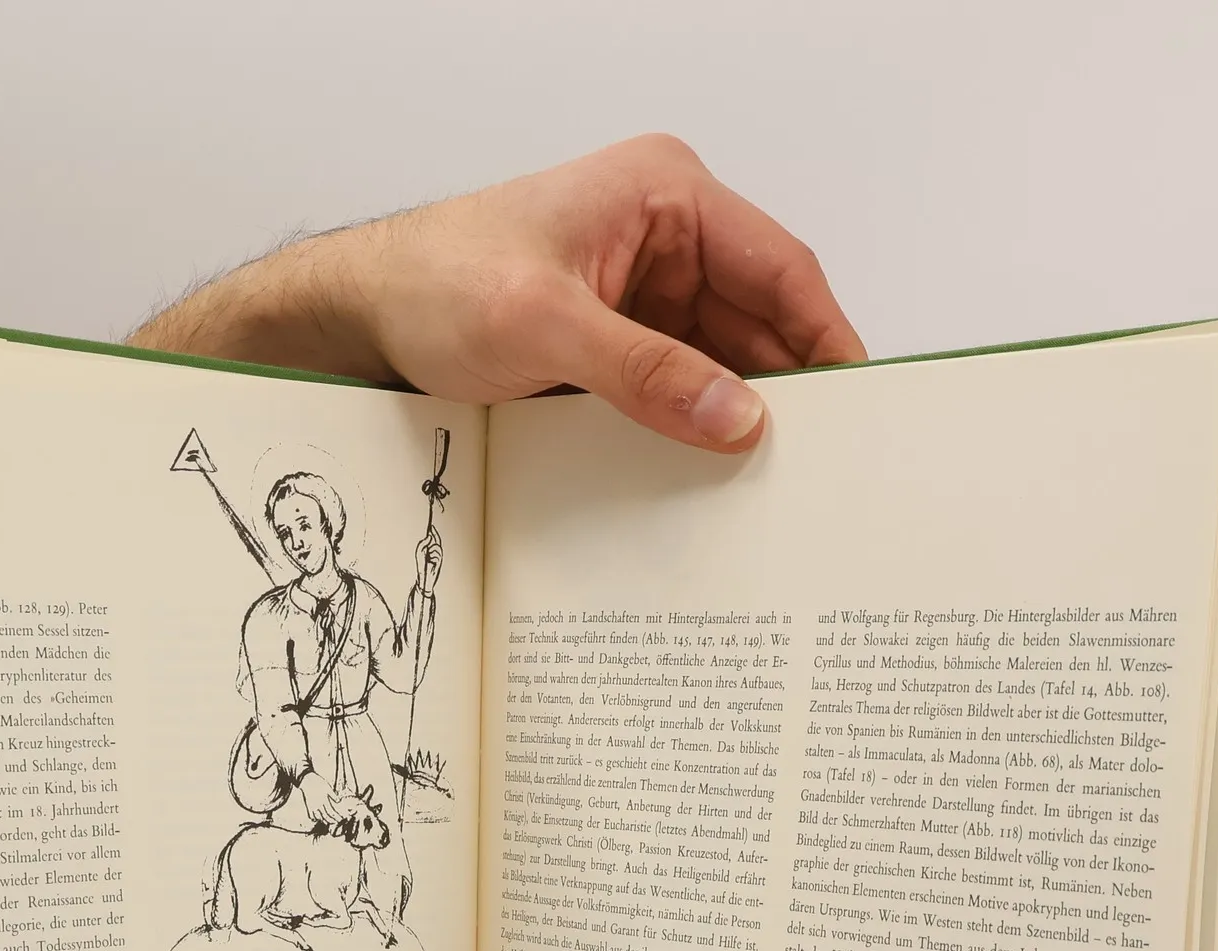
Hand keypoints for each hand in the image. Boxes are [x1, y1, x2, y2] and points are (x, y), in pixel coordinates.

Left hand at [132, 134, 863, 453]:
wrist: (359, 317)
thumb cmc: (433, 283)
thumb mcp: (543, 326)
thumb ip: (646, 373)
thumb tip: (739, 418)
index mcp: (664, 196)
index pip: (779, 269)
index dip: (825, 339)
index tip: (858, 405)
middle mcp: (663, 239)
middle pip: (758, 324)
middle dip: (785, 392)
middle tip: (818, 469)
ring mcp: (640, 296)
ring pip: (720, 365)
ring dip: (735, 421)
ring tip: (770, 488)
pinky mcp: (613, 346)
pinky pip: (675, 391)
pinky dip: (690, 431)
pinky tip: (705, 481)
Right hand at [294, 768, 342, 826]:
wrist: (307, 780)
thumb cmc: (318, 782)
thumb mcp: (328, 787)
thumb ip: (333, 795)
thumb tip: (339, 801)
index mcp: (324, 800)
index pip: (331, 812)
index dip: (336, 817)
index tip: (340, 819)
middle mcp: (318, 804)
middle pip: (326, 816)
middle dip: (332, 820)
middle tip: (337, 822)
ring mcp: (312, 805)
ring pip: (318, 817)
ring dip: (324, 820)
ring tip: (328, 822)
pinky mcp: (308, 805)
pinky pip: (311, 815)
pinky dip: (315, 818)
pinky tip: (318, 819)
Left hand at [416, 527, 442, 593]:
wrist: (423, 577)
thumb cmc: (421, 566)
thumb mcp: (419, 552)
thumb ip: (423, 543)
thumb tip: (429, 536)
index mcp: (430, 550)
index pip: (433, 539)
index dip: (433, 532)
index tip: (431, 526)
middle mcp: (435, 552)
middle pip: (437, 540)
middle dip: (434, 534)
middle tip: (431, 529)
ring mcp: (438, 556)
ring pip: (437, 547)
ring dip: (431, 550)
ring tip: (427, 556)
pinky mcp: (440, 561)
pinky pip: (437, 554)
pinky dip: (432, 556)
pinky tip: (430, 561)